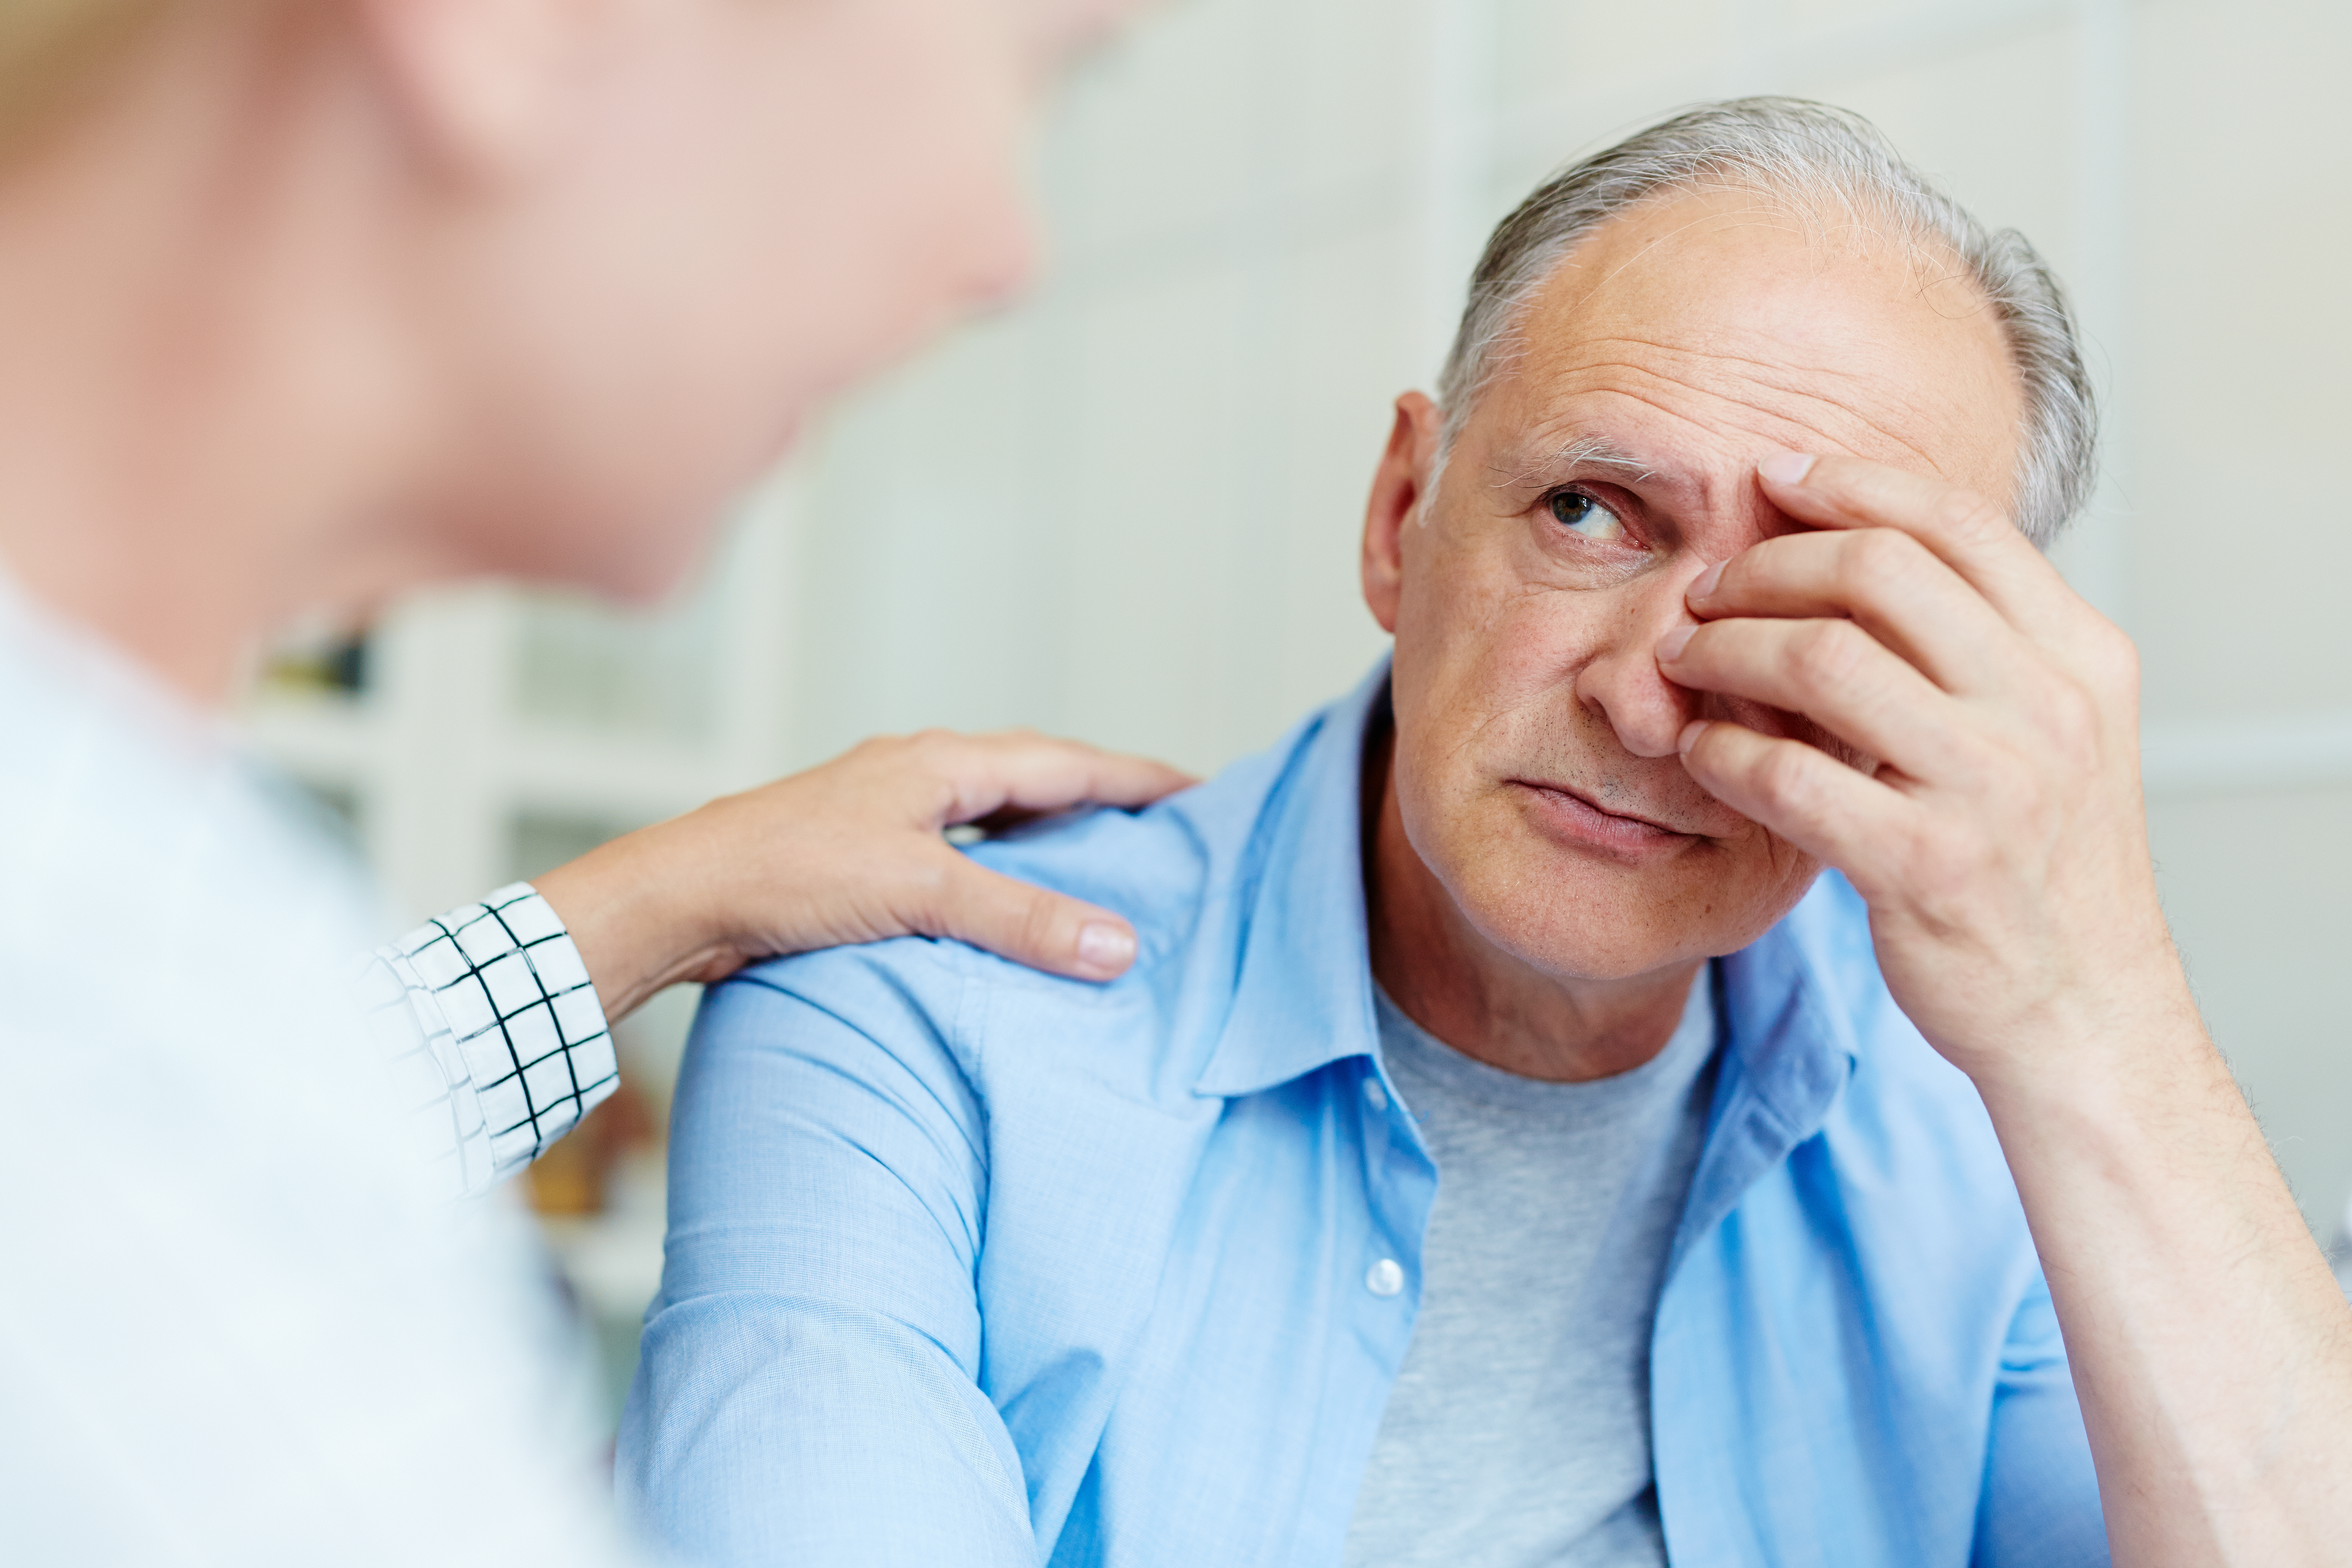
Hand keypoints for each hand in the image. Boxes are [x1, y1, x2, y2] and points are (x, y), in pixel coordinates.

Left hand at [534, 730, 1194, 1023]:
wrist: (681, 899)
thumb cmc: (788, 876)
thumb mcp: (921, 894)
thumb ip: (1021, 919)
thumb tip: (1118, 945)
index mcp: (943, 763)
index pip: (1068, 762)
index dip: (1137, 778)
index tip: (1200, 791)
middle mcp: (919, 774)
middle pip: (1035, 778)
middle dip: (1103, 797)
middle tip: (1166, 825)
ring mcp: (887, 811)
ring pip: (993, 812)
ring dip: (1048, 831)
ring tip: (1103, 863)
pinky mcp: (861, 855)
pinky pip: (957, 850)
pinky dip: (1000, 867)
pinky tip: (1006, 901)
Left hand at [1659, 455, 2351, 1565]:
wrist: (2085, 1009)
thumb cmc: (2042, 863)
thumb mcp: (2048, 729)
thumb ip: (1976, 643)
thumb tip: (1858, 548)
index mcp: (2079, 654)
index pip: (1951, 520)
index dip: (1846, 482)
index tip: (1771, 478)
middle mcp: (2046, 704)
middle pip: (1874, 570)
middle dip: (1766, 565)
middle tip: (1705, 590)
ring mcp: (1991, 784)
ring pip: (1819, 660)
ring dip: (1727, 650)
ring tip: (1681, 661)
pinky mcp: (1926, 863)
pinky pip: (1789, 775)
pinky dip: (1723, 752)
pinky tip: (1698, 751)